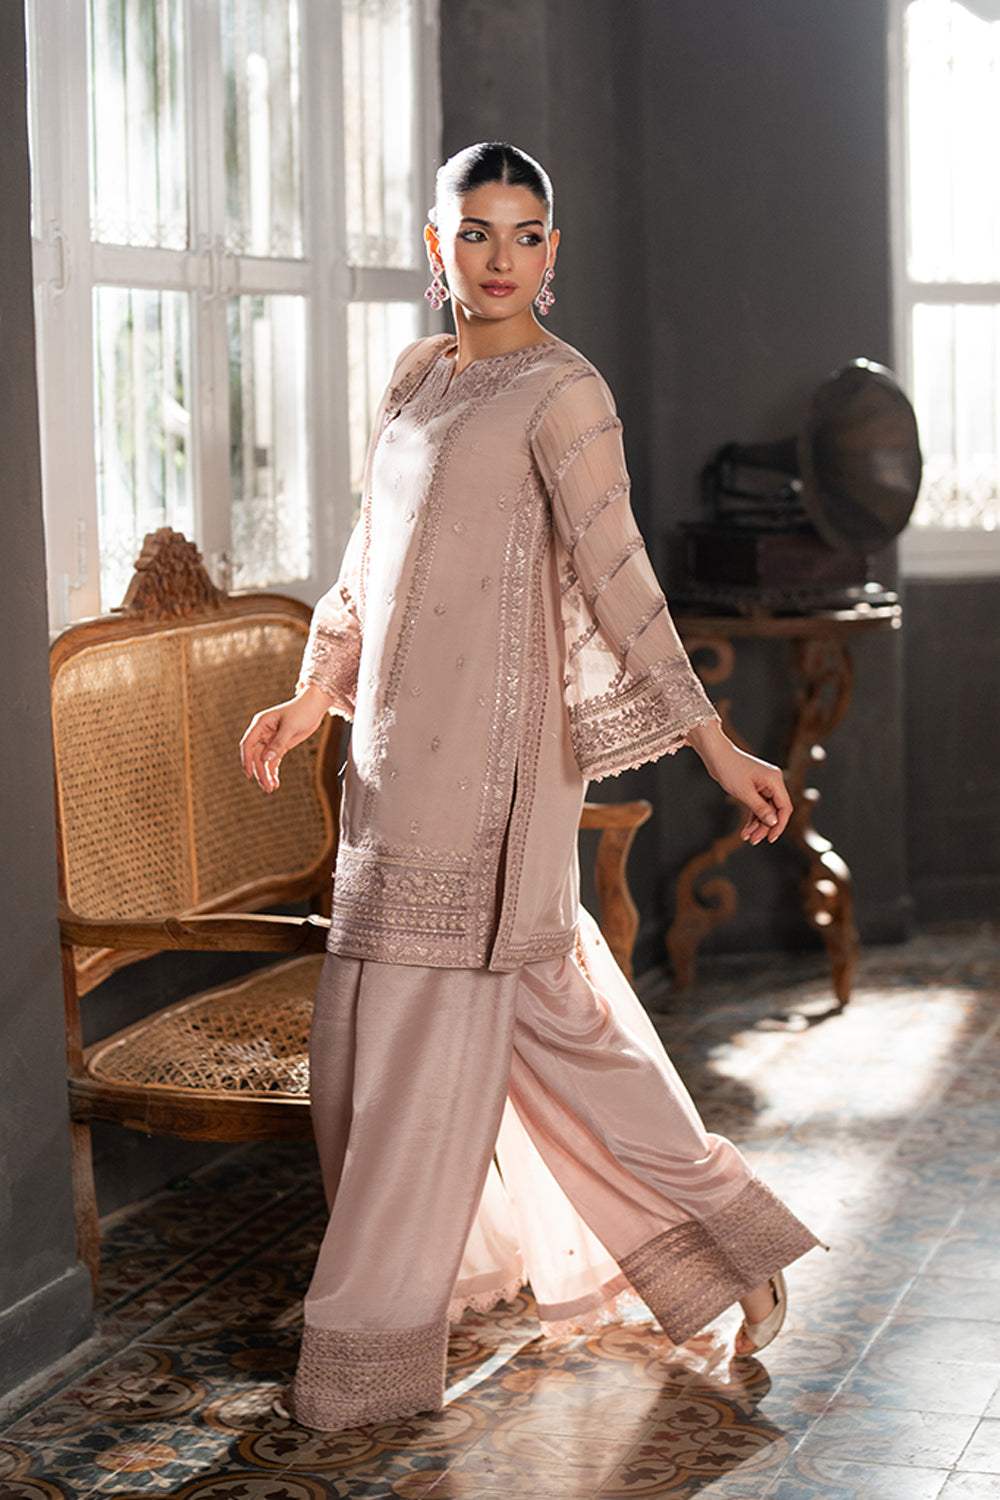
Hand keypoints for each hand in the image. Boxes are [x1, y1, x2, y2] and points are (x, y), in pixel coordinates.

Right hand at [239, 684, 334, 793]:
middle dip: (261, 772)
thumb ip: (278, 743)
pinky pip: (273, 760)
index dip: (246, 760)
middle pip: (257, 756)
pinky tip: (276, 782)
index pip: (248, 744)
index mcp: (260, 724)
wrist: (315, 706)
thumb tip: (265, 759)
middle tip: (267, 787)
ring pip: (264, 760)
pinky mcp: (280, 745)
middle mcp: (263, 732)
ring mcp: (271, 739)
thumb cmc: (301, 711)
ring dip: (267, 774)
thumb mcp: (290, 727)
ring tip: (271, 789)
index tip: (249, 774)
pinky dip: (273, 771)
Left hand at [686, 720, 791, 844]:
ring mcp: (764, 785)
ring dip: (757, 825)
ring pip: (766, 810)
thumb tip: (773, 823)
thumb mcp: (744, 792)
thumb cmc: (729, 769)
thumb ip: (760, 808)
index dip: (779, 824)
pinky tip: (745, 830)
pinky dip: (752, 818)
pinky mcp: (755, 788)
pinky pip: (758, 806)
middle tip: (753, 840)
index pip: (784, 807)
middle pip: (775, 811)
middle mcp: (773, 782)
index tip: (770, 838)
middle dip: (765, 827)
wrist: (716, 755)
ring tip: (746, 837)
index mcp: (775, 781)